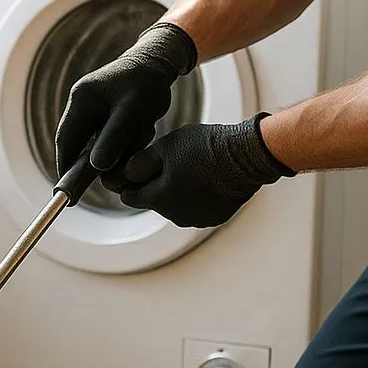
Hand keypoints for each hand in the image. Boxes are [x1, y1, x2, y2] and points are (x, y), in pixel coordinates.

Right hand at [55, 22, 197, 173]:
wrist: (160, 60)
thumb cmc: (147, 83)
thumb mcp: (132, 112)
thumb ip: (113, 138)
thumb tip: (96, 167)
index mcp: (82, 99)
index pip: (66, 140)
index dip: (65, 168)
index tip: (70, 190)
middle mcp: (82, 103)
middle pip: (78, 143)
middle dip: (94, 161)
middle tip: (109, 177)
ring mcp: (93, 107)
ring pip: (96, 142)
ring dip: (118, 148)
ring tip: (140, 133)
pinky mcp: (106, 112)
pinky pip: (110, 136)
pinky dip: (126, 140)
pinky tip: (143, 128)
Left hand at [102, 114, 294, 227]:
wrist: (246, 155)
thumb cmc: (204, 147)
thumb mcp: (164, 147)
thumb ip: (138, 164)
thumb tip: (121, 176)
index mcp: (158, 200)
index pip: (129, 196)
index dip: (130, 181)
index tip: (137, 167)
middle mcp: (175, 216)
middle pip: (153, 201)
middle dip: (155, 185)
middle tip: (170, 162)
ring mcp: (197, 220)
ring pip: (175, 206)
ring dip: (176, 192)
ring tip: (191, 168)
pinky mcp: (215, 218)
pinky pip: (196, 209)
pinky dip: (196, 197)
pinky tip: (206, 179)